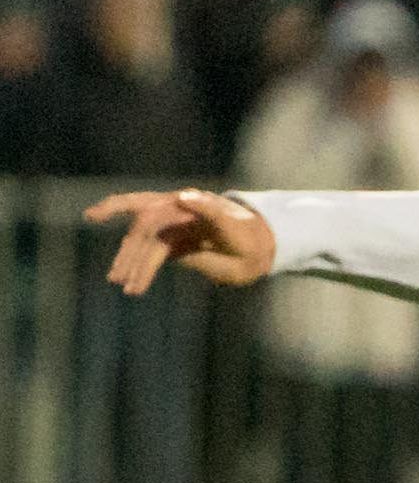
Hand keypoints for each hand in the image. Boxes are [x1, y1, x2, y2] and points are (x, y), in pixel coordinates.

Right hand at [86, 187, 276, 293]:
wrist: (260, 250)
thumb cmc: (248, 235)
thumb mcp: (233, 224)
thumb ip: (210, 210)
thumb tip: (184, 195)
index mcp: (182, 203)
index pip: (146, 209)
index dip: (117, 207)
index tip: (93, 216)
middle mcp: (172, 214)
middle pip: (140, 230)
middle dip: (129, 253)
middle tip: (117, 277)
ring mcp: (173, 230)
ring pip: (144, 246)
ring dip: (133, 266)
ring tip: (126, 287)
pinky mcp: (175, 246)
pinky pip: (153, 257)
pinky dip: (143, 270)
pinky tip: (135, 286)